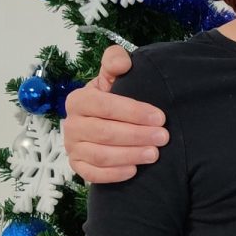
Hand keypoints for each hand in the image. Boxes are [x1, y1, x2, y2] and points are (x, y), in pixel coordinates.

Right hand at [62, 45, 167, 183]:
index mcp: (79, 100)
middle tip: (163, 137)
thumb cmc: (113, 96)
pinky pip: (92, 174)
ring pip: (100, 155)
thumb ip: (116, 61)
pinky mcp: (77, 165)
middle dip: (137, 135)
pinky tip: (134, 170)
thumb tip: (122, 63)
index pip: (105, 106)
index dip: (133, 112)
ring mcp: (73, 147)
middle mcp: (71, 124)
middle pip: (104, 133)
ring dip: (129, 155)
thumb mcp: (114, 75)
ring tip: (154, 154)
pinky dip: (114, 174)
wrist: (105, 118)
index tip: (160, 117)